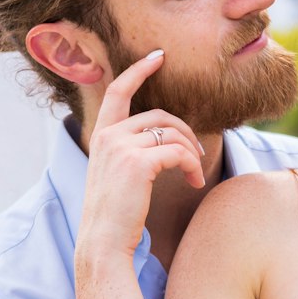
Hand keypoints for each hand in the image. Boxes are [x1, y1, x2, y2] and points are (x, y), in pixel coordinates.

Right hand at [77, 50, 205, 261]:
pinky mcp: (137, 163)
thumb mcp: (117, 175)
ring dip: (191, 153)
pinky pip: (178, 152)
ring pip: (172, 134)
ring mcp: (121, 147)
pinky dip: (192, 166)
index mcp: (101, 136)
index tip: (159, 56)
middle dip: (185, 132)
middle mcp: (108, 136)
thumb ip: (131, 151)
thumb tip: (164, 140)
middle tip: (196, 154)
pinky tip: (194, 182)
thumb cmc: (116, 214)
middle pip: (160, 116)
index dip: (139, 70)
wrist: (104, 242)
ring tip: (195, 175)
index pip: (118, 91)